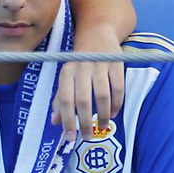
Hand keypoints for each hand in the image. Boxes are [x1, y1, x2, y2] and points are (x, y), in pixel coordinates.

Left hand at [54, 25, 125, 139]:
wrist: (97, 34)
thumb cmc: (80, 62)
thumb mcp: (67, 77)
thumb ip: (60, 99)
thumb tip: (55, 122)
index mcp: (66, 72)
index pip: (65, 100)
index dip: (67, 120)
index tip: (71, 137)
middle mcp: (81, 68)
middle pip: (83, 100)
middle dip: (85, 121)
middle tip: (87, 136)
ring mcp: (100, 65)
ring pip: (102, 96)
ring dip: (103, 115)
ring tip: (102, 126)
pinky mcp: (116, 64)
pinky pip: (118, 88)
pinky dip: (117, 104)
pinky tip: (114, 113)